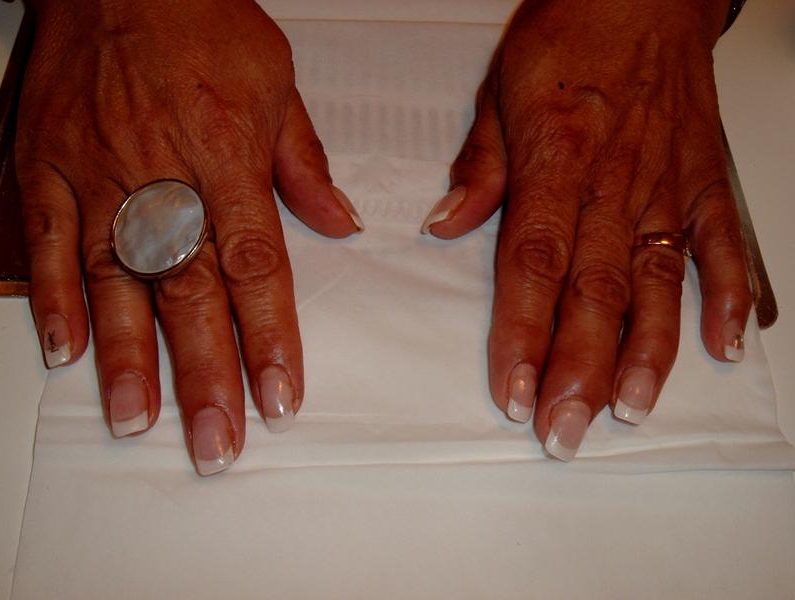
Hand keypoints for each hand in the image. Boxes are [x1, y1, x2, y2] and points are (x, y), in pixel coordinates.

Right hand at [17, 0, 361, 474]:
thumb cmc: (200, 20)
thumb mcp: (276, 84)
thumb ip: (304, 166)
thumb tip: (338, 225)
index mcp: (227, 159)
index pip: (256, 268)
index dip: (269, 339)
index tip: (280, 398)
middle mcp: (162, 176)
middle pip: (188, 293)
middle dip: (204, 375)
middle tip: (216, 443)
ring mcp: (97, 176)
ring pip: (116, 283)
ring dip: (129, 358)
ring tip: (140, 423)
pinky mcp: (47, 168)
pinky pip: (46, 243)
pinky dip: (53, 300)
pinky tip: (67, 354)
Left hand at [422, 0, 749, 459]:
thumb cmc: (570, 37)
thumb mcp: (500, 93)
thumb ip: (480, 169)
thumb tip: (445, 227)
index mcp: (556, 166)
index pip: (533, 268)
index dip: (522, 335)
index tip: (512, 392)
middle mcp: (614, 187)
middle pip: (593, 295)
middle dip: (578, 371)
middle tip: (564, 432)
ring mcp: (667, 189)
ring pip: (657, 285)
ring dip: (646, 354)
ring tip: (631, 412)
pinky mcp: (705, 183)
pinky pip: (722, 247)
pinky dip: (727, 297)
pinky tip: (723, 347)